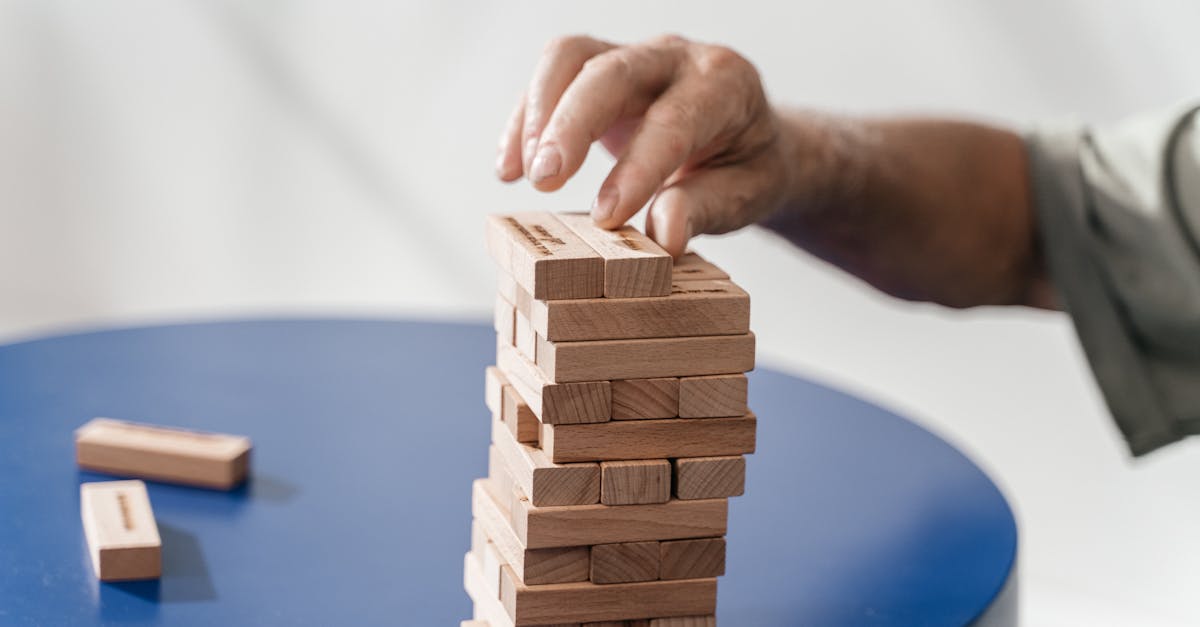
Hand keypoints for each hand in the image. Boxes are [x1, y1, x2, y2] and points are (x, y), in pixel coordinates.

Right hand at [496, 34, 791, 255]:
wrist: (747, 138)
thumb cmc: (745, 168)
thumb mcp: (745, 195)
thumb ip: (705, 209)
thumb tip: (664, 234)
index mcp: (725, 86)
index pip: (675, 119)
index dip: (638, 166)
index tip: (607, 216)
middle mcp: (676, 58)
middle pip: (613, 73)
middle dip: (572, 124)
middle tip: (545, 180)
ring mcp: (634, 57)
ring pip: (572, 57)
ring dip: (538, 113)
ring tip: (521, 173)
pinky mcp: (598, 67)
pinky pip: (551, 77)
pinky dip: (523, 120)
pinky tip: (507, 168)